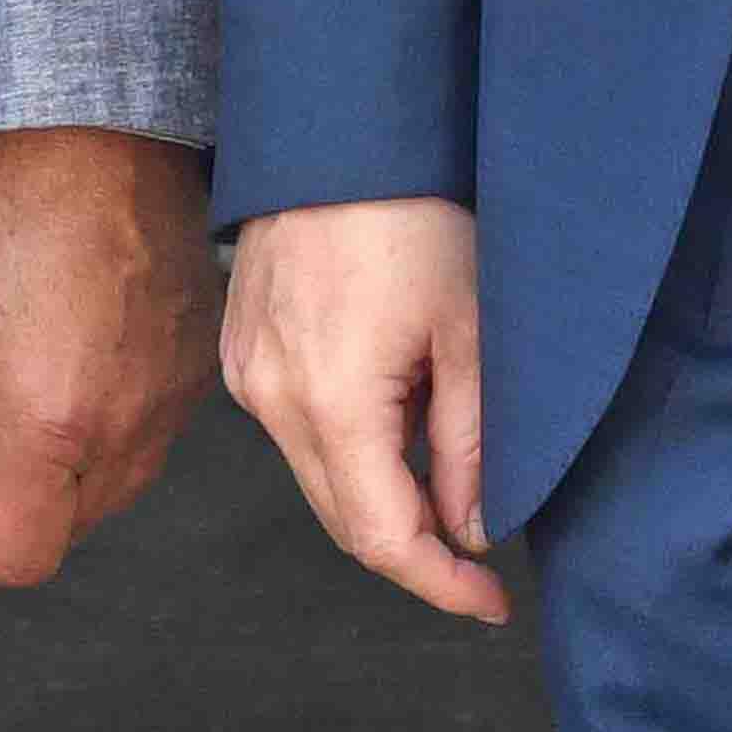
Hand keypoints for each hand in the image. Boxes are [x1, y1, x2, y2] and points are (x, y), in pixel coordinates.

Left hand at [0, 127, 209, 586]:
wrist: (88, 122)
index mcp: (52, 430)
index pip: (12, 560)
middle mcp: (128, 430)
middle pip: (59, 528)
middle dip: (6, 488)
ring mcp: (172, 402)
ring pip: (104, 486)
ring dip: (55, 452)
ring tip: (23, 351)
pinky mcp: (196, 370)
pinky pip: (143, 431)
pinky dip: (102, 410)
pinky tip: (70, 337)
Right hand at [220, 195, 509, 626]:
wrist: (340, 128)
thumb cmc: (415, 215)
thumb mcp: (472, 335)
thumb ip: (472, 446)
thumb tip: (473, 530)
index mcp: (330, 400)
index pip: (383, 538)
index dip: (442, 584)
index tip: (493, 603)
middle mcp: (269, 399)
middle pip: (343, 521)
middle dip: (415, 552)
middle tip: (481, 565)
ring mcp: (243, 373)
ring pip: (317, 479)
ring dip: (380, 500)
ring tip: (448, 479)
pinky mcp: (238, 350)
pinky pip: (294, 431)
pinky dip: (346, 452)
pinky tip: (396, 425)